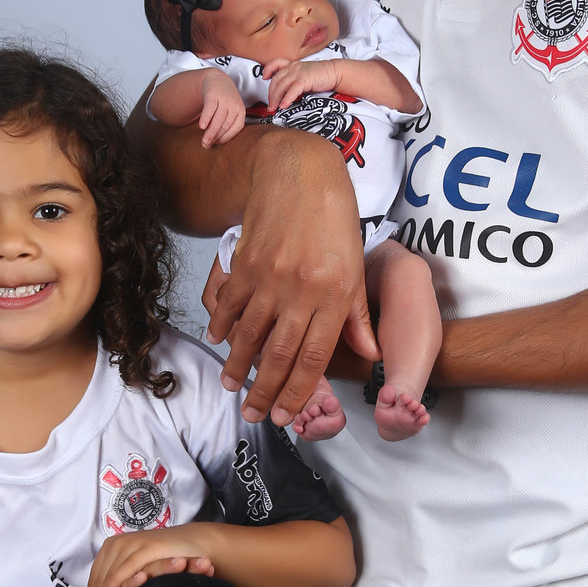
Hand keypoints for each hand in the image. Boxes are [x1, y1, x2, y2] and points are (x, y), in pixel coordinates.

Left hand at [86, 524, 216, 586]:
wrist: (194, 543)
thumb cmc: (164, 561)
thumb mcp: (137, 570)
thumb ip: (122, 582)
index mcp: (111, 547)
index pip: (95, 579)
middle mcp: (117, 543)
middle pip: (99, 578)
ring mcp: (131, 543)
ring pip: (109, 574)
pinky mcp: (147, 547)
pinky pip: (127, 566)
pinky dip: (118, 581)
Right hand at [199, 72, 245, 147]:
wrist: (217, 80)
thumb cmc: (224, 101)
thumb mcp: (230, 111)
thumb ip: (225, 124)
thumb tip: (215, 142)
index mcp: (241, 112)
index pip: (236, 128)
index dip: (226, 137)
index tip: (216, 144)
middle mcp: (234, 106)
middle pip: (225, 125)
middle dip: (215, 137)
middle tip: (206, 145)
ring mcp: (224, 100)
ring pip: (218, 119)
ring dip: (210, 132)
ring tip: (204, 141)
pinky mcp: (214, 95)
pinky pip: (210, 108)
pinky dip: (206, 118)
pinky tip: (202, 126)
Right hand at [203, 131, 378, 424]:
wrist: (300, 171)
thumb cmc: (334, 218)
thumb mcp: (357, 266)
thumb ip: (357, 315)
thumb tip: (369, 354)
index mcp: (334, 294)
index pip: (314, 358)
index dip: (298, 392)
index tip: (285, 415)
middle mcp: (301, 290)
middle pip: (279, 354)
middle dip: (264, 391)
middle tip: (253, 415)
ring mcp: (269, 276)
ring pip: (249, 334)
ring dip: (238, 366)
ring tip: (231, 387)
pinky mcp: (245, 262)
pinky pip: (229, 304)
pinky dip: (221, 326)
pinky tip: (218, 342)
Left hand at [263, 57, 339, 113]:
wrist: (334, 73)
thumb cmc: (321, 76)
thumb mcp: (304, 76)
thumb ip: (294, 82)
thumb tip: (285, 96)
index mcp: (293, 65)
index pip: (276, 64)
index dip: (268, 70)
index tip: (264, 77)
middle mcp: (293, 67)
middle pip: (276, 80)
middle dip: (271, 94)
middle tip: (270, 105)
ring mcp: (299, 72)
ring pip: (281, 85)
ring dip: (276, 98)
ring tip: (274, 108)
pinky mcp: (305, 79)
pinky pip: (292, 90)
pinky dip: (287, 98)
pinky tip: (284, 105)